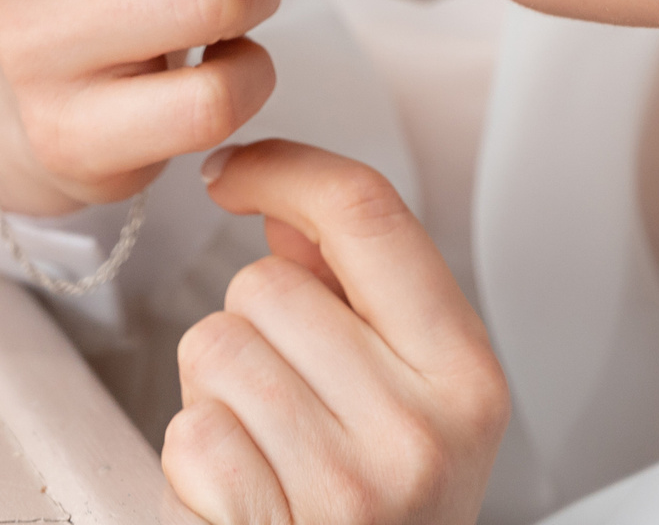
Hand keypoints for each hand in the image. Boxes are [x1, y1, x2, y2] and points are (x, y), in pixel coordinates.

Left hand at [167, 142, 509, 524]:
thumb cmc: (377, 519)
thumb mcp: (405, 401)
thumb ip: (355, 295)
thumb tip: (288, 203)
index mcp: (467, 375)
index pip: (371, 213)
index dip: (286, 169)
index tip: (236, 171)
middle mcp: (425, 427)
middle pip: (266, 284)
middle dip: (249, 330)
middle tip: (284, 403)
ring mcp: (355, 485)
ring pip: (217, 347)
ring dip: (214, 396)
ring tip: (264, 452)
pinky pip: (190, 432)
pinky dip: (193, 462)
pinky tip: (241, 498)